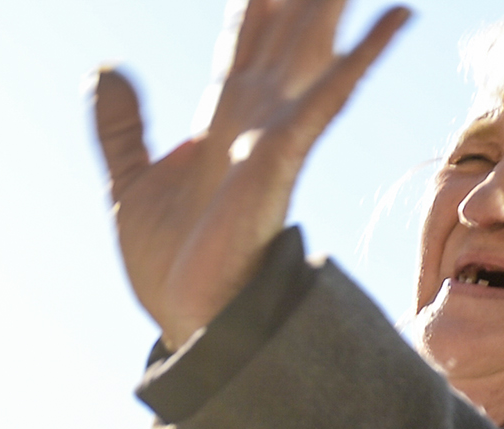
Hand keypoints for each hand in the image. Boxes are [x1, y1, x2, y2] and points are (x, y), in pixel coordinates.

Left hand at [95, 0, 409, 348]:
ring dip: (330, 3)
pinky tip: (398, 15)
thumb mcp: (130, 184)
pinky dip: (363, 55)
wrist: (189, 321)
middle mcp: (255, 116)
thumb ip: (121, 127)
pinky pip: (329, 94)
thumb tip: (105, 67)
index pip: (246, 36)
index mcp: (222, 119)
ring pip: (310, 43)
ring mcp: (274, 131)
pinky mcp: (283, 154)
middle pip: (284, 27)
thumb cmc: (170, 265)